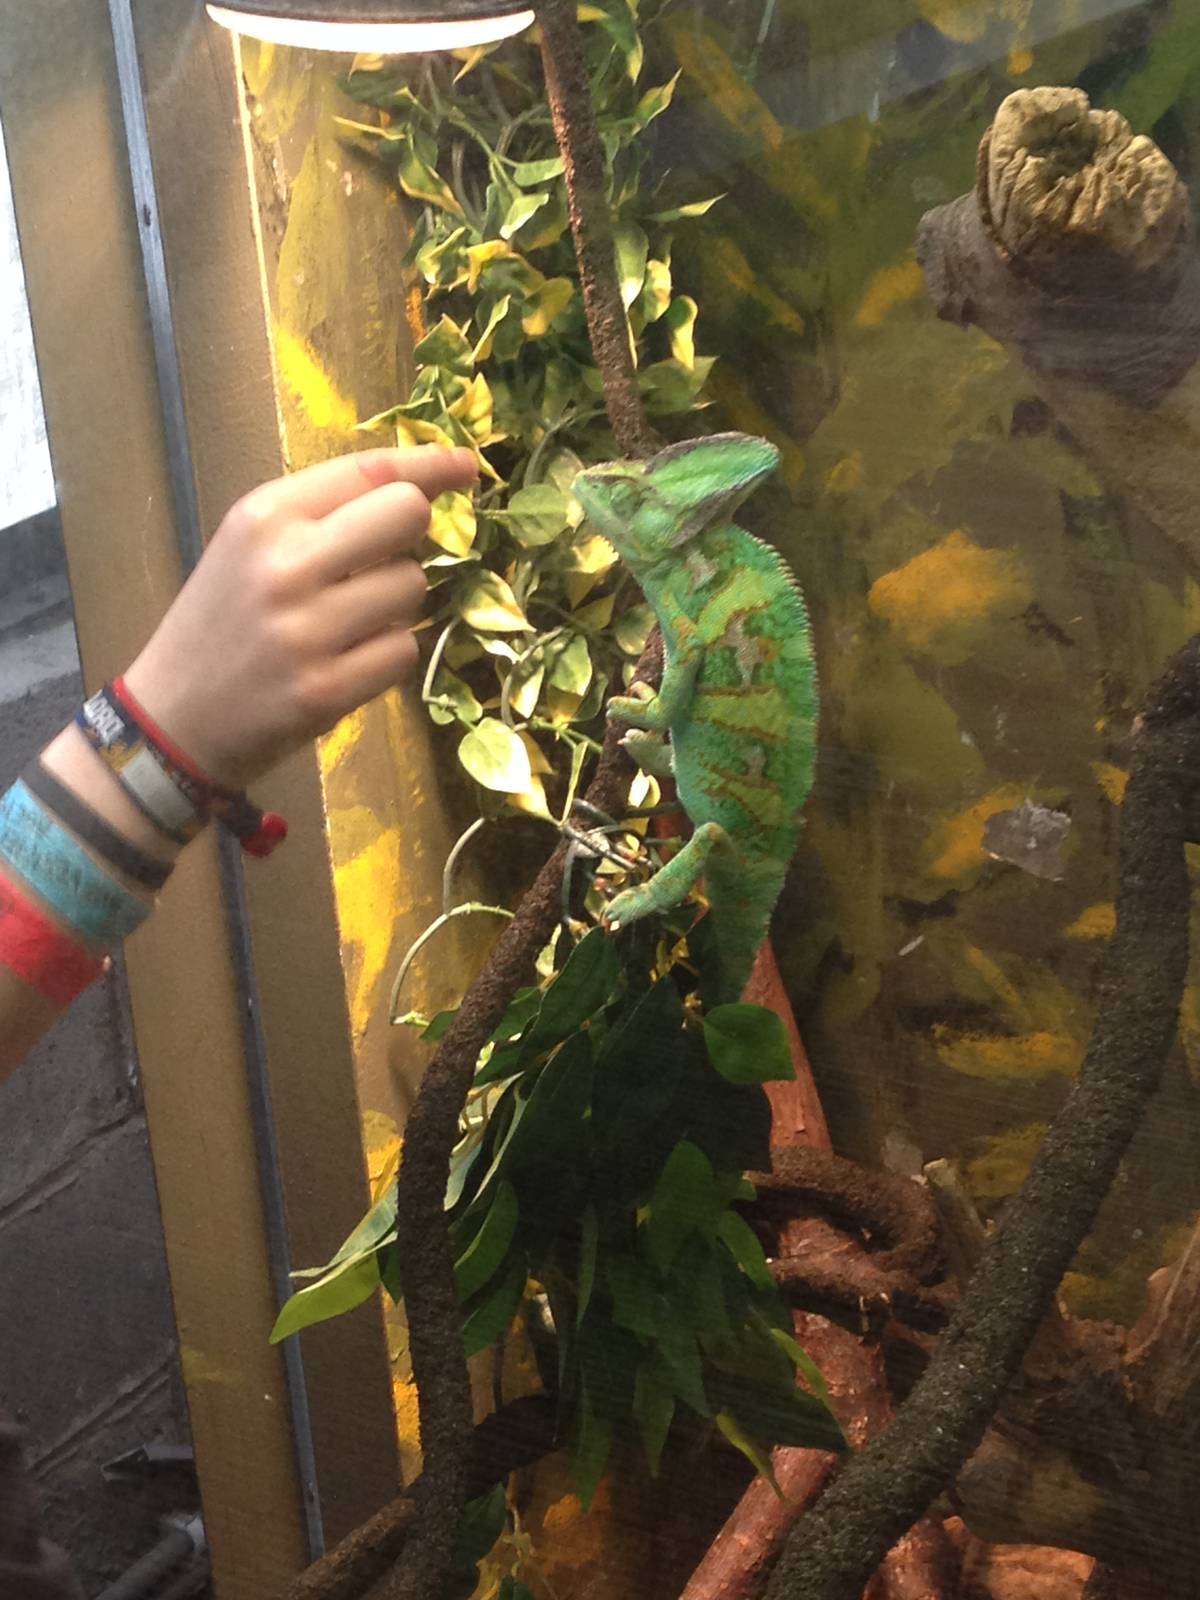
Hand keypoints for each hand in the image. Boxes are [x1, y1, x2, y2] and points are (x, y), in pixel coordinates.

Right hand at [123, 446, 476, 787]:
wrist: (173, 719)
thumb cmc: (223, 624)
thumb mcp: (251, 547)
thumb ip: (326, 513)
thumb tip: (428, 483)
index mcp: (263, 516)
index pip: (369, 470)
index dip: (429, 465)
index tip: (464, 467)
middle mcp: (285, 564)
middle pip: (407, 515)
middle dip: (411, 536)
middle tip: (380, 562)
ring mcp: (307, 630)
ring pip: (412, 587)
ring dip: (396, 604)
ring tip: (347, 622)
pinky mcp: (327, 689)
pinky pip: (403, 650)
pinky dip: (386, 655)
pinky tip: (345, 662)